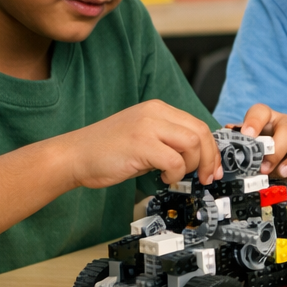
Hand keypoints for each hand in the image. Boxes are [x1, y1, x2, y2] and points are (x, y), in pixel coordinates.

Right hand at [59, 100, 221, 189]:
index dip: (211, 149)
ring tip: (174, 175)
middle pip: (201, 132)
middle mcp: (155, 113)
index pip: (198, 125)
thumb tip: (198, 157)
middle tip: (206, 177)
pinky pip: (174, 161)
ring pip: (192, 143)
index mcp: (157, 109)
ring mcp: (147, 127)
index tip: (213, 167)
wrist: (73, 156)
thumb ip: (168, 140)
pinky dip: (175, 174)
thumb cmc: (106, 151)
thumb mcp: (143, 136)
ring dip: (190, 165)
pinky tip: (163, 178)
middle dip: (209, 158)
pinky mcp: (140, 144)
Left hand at [232, 105, 286, 181]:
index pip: (261, 111)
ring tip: (283, 173)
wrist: (281, 167)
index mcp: (267, 120)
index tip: (247, 135)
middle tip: (265, 167)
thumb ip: (237, 149)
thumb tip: (222, 150)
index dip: (254, 121)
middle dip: (277, 148)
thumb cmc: (260, 156)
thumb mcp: (247, 151)